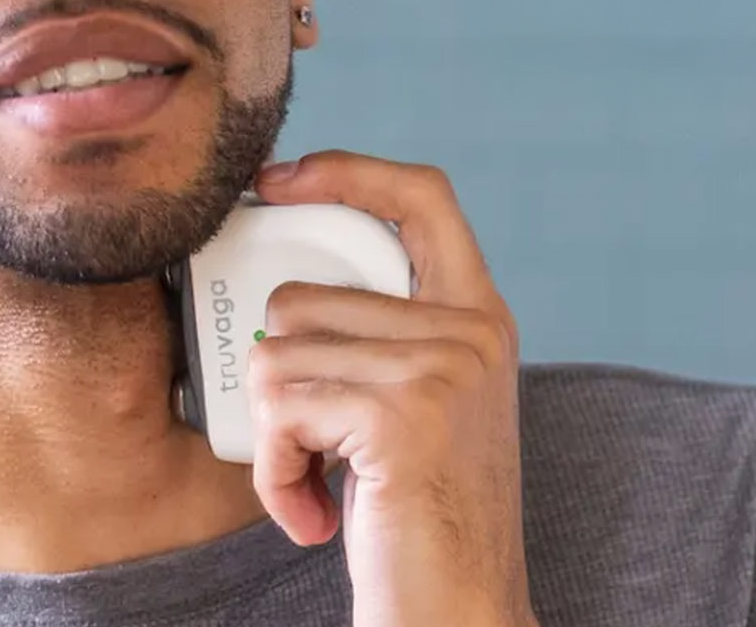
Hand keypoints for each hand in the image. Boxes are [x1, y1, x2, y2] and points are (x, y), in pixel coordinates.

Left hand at [249, 151, 535, 626]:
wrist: (461, 613)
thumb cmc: (424, 521)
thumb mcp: (426, 408)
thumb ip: (388, 339)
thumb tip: (286, 294)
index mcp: (481, 318)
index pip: (422, 196)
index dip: (347, 172)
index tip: (277, 181)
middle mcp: (472, 330)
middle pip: (306, 295)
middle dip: (282, 380)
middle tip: (315, 449)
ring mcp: (442, 366)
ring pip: (279, 351)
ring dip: (276, 435)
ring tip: (318, 483)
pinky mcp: (402, 411)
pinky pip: (280, 409)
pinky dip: (274, 474)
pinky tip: (314, 514)